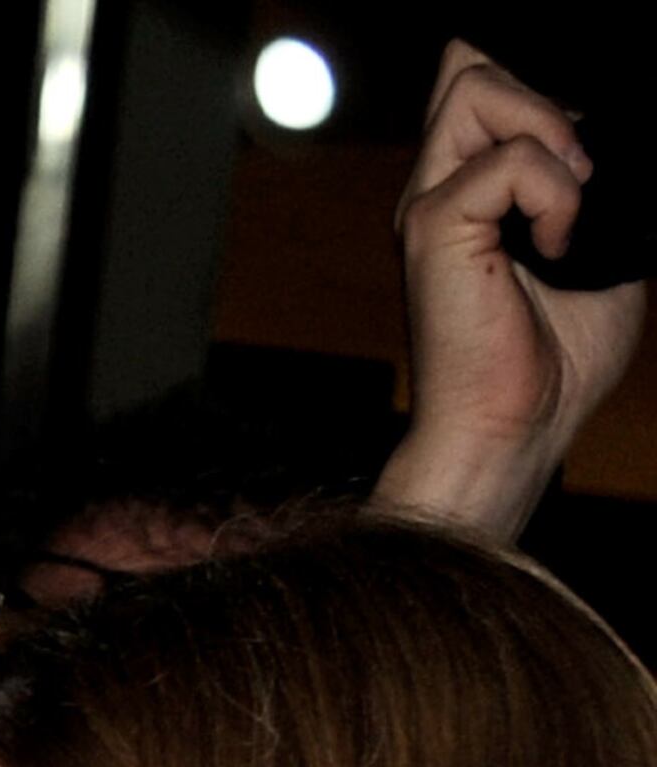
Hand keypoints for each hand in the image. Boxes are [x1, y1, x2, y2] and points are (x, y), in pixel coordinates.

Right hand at [376, 39, 646, 543]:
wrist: (520, 427)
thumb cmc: (557, 355)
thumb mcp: (606, 236)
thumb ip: (599, 176)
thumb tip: (614, 129)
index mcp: (474, 184)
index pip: (484, 75)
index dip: (536, 80)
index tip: (583, 146)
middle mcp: (441, 184)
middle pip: (469, 61)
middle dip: (539, 93)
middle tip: (578, 165)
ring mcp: (430, 202)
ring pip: (475, 84)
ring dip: (545, 126)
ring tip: (574, 195)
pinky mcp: (433, 229)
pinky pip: (507, 161)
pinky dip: (552, 190)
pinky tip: (562, 239)